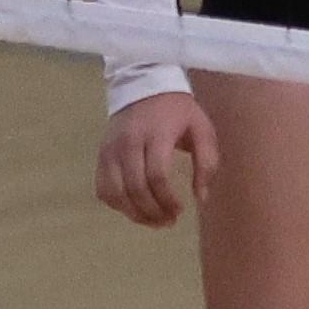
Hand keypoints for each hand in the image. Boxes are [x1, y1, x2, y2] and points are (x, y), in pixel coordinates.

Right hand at [96, 90, 219, 229]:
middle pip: (135, 188)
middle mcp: (128, 142)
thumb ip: (206, 162)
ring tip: (154, 221)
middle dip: (153, 211)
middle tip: (169, 221)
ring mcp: (110, 149)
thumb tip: (201, 198)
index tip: (181, 210)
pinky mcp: (101, 155)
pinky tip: (134, 209)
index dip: (167, 199)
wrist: (144, 86)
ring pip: (115, 192)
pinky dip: (117, 205)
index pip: (156, 174)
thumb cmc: (178, 111)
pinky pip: (102, 188)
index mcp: (156, 133)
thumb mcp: (202, 129)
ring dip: (134, 213)